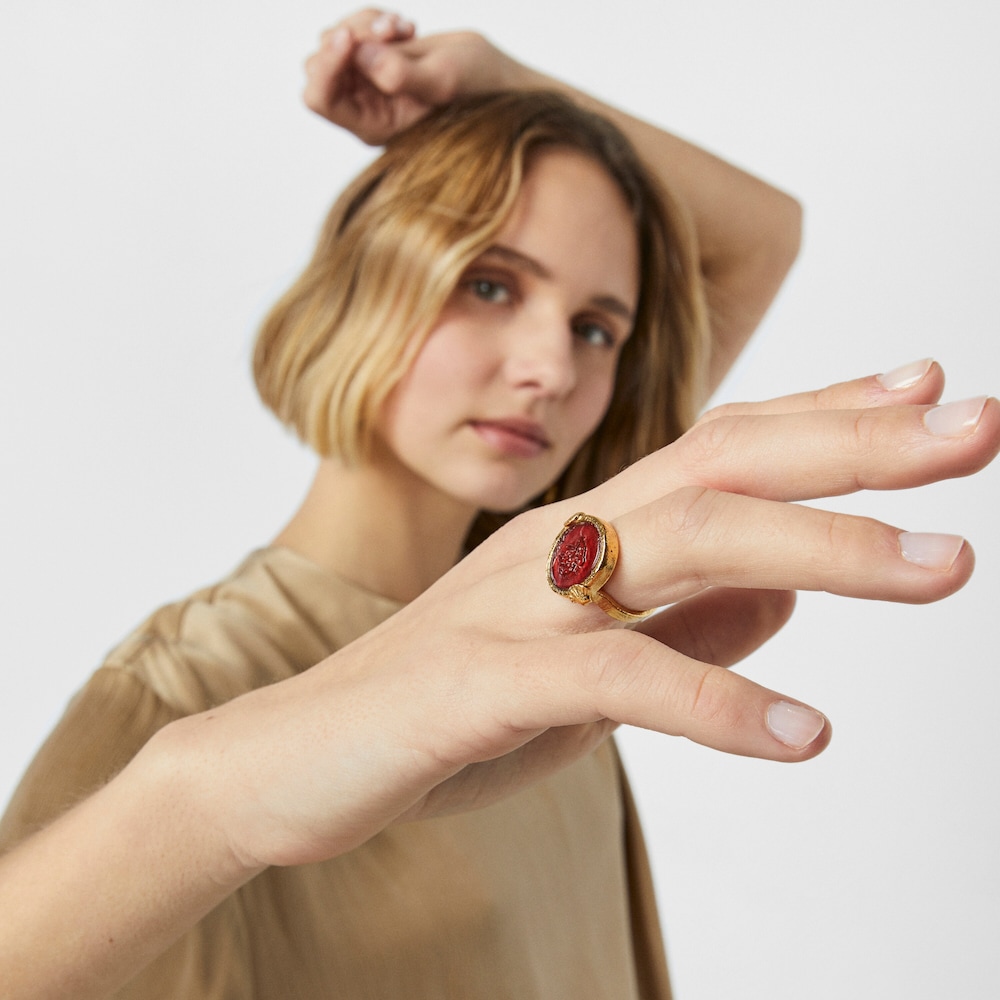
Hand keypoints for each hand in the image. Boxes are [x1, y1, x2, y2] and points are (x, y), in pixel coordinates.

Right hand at [153, 362, 998, 871]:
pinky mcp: (480, 682)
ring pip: (681, 544)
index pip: (718, 448)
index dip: (824, 416)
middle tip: (978, 427)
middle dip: (856, 447)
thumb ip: (683, 624)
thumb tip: (789, 595)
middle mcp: (555, 544)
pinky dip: (715, 702)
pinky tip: (803, 737)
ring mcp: (516, 605)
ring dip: (821, 549)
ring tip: (945, 566)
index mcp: (580, 534)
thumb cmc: (444, 708)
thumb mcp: (587, 668)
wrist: (291, 757)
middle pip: (720, 468)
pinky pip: (611, 678)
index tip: (927, 391)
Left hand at [302, 10, 521, 143]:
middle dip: (351, 36)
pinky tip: (404, 27)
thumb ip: (400, 73)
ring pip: (333, 41)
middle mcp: (363, 107)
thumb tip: (358, 54)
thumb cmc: (478, 89)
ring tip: (403, 27)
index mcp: (372, 125)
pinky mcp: (374, 60)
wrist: (495, 79)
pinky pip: (352, 29)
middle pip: (319, 65)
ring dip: (364, 23)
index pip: (320, 98)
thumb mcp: (444, 80)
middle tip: (394, 29)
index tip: (351, 36)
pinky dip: (373, 18)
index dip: (327, 64)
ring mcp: (367, 84)